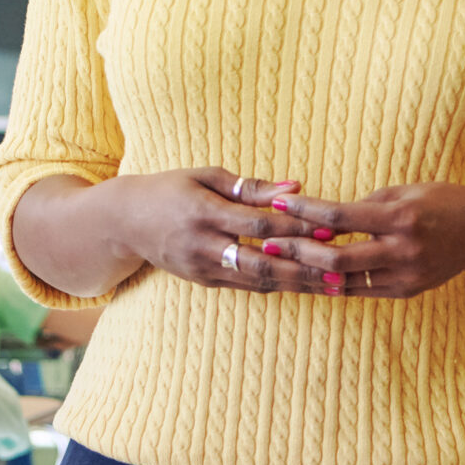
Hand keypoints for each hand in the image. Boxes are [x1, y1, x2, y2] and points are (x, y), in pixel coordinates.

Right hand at [13, 168, 332, 297]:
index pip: (259, 224)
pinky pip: (246, 287)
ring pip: (257, 281)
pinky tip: (305, 286)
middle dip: (303, 266)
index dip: (296, 227)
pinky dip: (278, 286)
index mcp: (204, 212)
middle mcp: (202, 245)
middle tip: (340, 268)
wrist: (124, 222)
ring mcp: (202, 268)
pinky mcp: (203, 282)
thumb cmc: (171, 189)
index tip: (331, 226)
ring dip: (297, 283)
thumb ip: (254, 186)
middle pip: (261, 261)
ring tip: (333, 284)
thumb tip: (298, 187)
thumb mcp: (208, 177)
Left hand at [254, 183, 464, 300]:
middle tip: (268, 244)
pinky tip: (312, 276)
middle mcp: (403, 249)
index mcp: (401, 217)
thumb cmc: (440, 201)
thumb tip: (324, 219)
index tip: (277, 204)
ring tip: (282, 264)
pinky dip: (335, 283)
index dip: (304, 211)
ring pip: (345, 281)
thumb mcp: (403, 192)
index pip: (340, 217)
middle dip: (297, 251)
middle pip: (336, 257)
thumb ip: (364, 206)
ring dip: (310, 273)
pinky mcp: (407, 291)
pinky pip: (362, 290)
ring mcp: (406, 275)